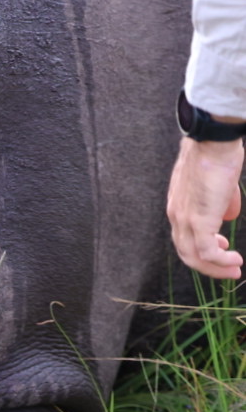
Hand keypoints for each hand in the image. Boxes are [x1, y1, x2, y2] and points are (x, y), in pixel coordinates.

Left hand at [168, 136, 244, 278]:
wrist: (213, 142)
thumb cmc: (217, 156)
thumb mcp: (219, 185)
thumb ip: (222, 203)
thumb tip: (229, 216)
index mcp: (179, 208)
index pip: (184, 238)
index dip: (201, 249)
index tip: (223, 249)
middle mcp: (177, 217)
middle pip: (186, 253)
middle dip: (209, 265)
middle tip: (230, 269)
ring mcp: (184, 220)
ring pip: (194, 257)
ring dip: (215, 267)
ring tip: (234, 269)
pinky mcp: (197, 221)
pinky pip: (206, 252)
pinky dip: (220, 260)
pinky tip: (234, 259)